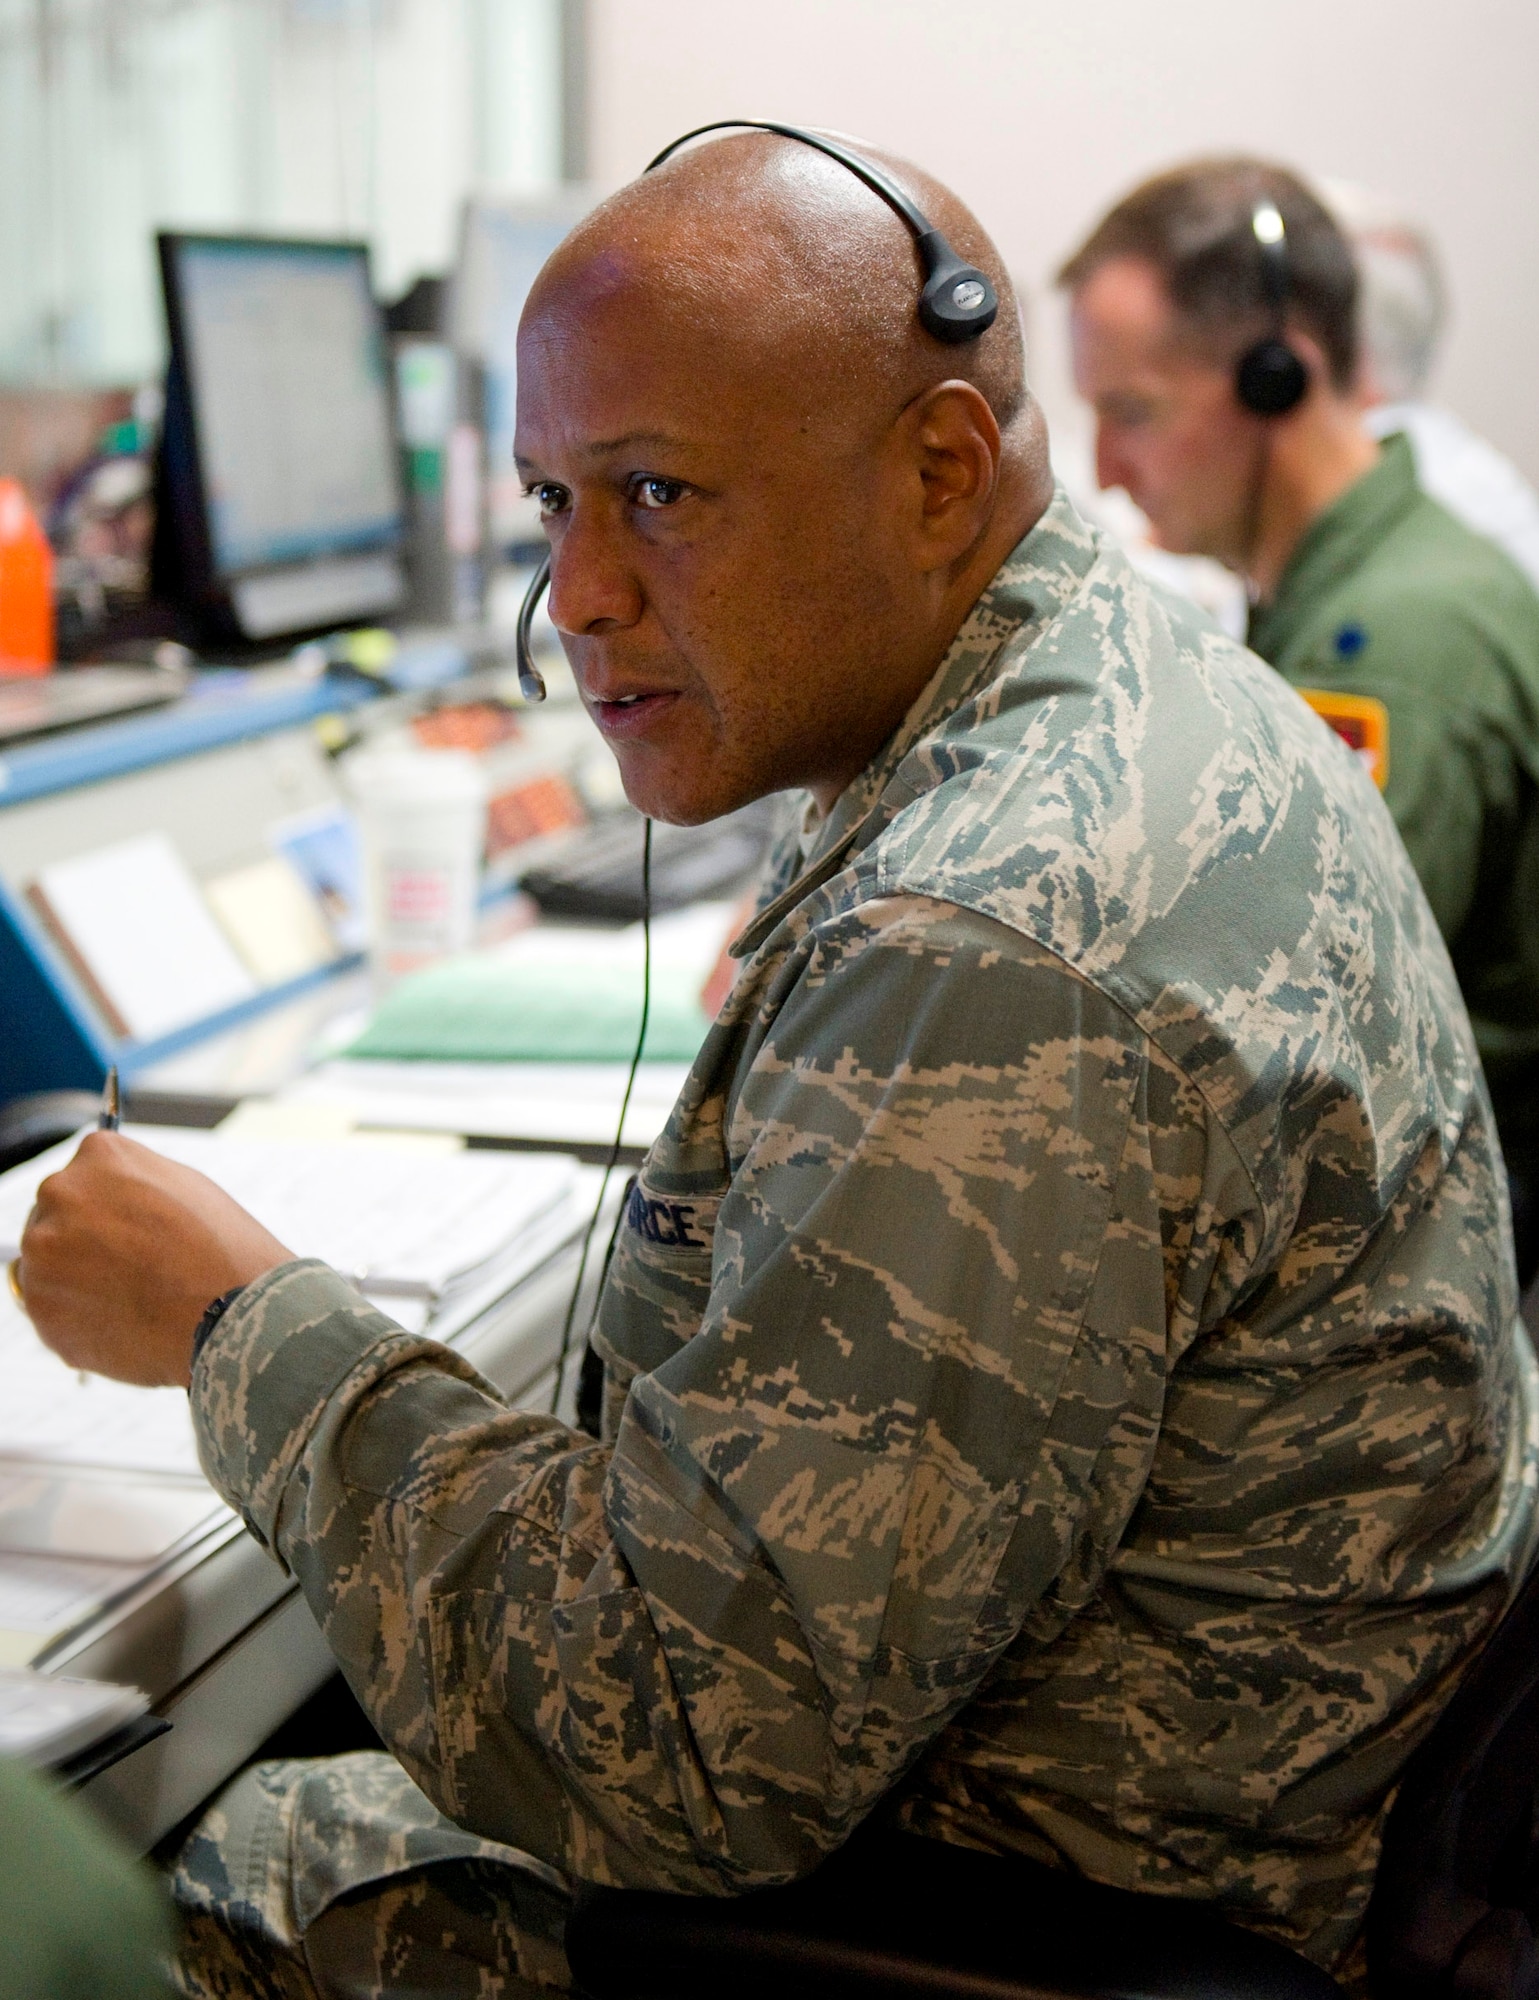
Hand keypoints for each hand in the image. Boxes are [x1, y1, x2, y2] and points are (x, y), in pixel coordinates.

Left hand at [16, 1132, 292, 1387]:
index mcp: (98, 1155)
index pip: (85, 1177)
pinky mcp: (38, 1307)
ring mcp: (42, 1251)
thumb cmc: (222, 1250)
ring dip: (78, 1283)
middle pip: (56, 1218)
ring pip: (49, 1267)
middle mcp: (59, 1193)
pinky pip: (52, 1312)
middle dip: (85, 1243)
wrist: (231, 1315)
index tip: (133, 1233)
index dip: (111, 1211)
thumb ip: (133, 1184)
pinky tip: (123, 1323)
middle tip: (133, 1271)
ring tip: (134, 1301)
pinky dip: (79, 1321)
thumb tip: (105, 1200)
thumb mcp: (186, 1187)